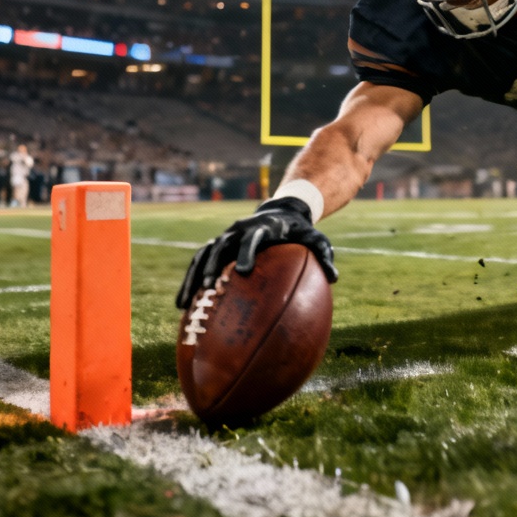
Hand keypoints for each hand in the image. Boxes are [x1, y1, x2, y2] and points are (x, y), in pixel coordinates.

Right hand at [176, 197, 337, 308]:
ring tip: (184, 304)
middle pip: (220, 246)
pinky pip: (199, 263)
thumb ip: (324, 255)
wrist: (282, 211)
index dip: (246, 253)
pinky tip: (182, 306)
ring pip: (203, 256)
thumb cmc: (301, 231)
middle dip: (214, 266)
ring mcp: (225, 237)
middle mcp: (239, 230)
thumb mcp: (316, 239)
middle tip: (210, 289)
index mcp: (262, 228)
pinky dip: (190, 281)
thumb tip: (334, 277)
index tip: (243, 271)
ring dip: (194, 277)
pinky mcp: (217, 245)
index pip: (252, 239)